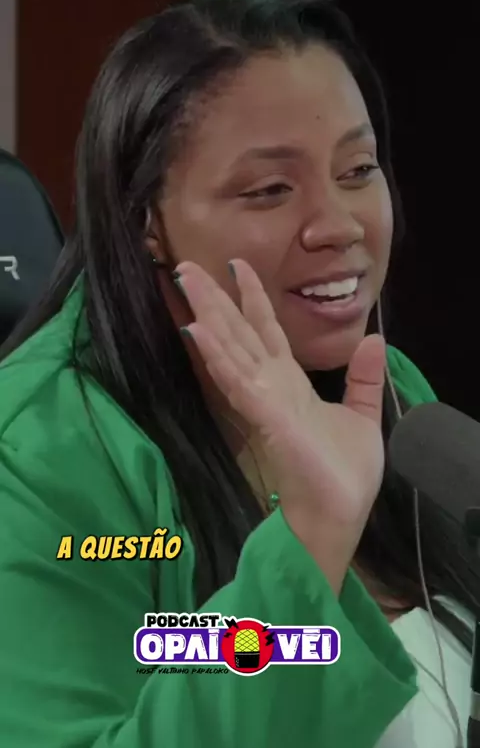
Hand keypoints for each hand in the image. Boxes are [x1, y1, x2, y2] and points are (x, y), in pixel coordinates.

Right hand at [175, 260, 385, 585]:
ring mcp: (262, 398)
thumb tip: (376, 338)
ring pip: (230, 347)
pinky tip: (197, 330)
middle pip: (238, 331)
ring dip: (207, 314)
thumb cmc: (344, 471)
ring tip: (186, 281)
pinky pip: (235, 379)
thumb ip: (364, 377)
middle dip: (214, 297)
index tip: (237, 265)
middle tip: (187, 265)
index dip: (251, 297)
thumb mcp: (362, 413)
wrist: (339, 512)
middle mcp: (269, 384)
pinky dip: (216, 354)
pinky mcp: (264, 414)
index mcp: (289, 382)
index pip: (265, 330)